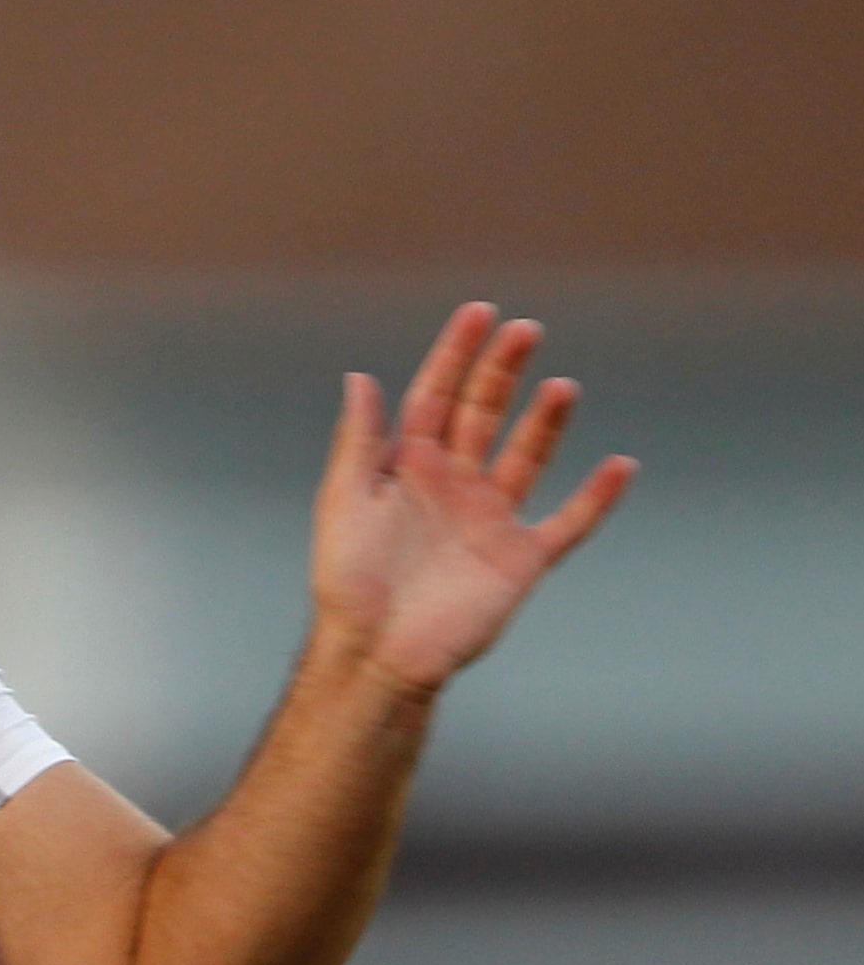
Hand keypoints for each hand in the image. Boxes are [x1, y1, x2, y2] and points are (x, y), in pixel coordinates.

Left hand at [312, 302, 634, 691]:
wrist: (375, 651)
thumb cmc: (348, 579)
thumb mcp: (344, 501)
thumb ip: (358, 441)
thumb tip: (360, 376)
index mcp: (407, 466)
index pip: (436, 395)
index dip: (456, 354)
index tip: (479, 312)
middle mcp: (453, 483)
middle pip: (483, 414)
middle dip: (502, 371)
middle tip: (525, 330)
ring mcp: (490, 518)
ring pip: (526, 457)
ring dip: (545, 422)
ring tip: (561, 386)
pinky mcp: (520, 559)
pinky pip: (568, 522)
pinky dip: (595, 497)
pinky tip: (619, 465)